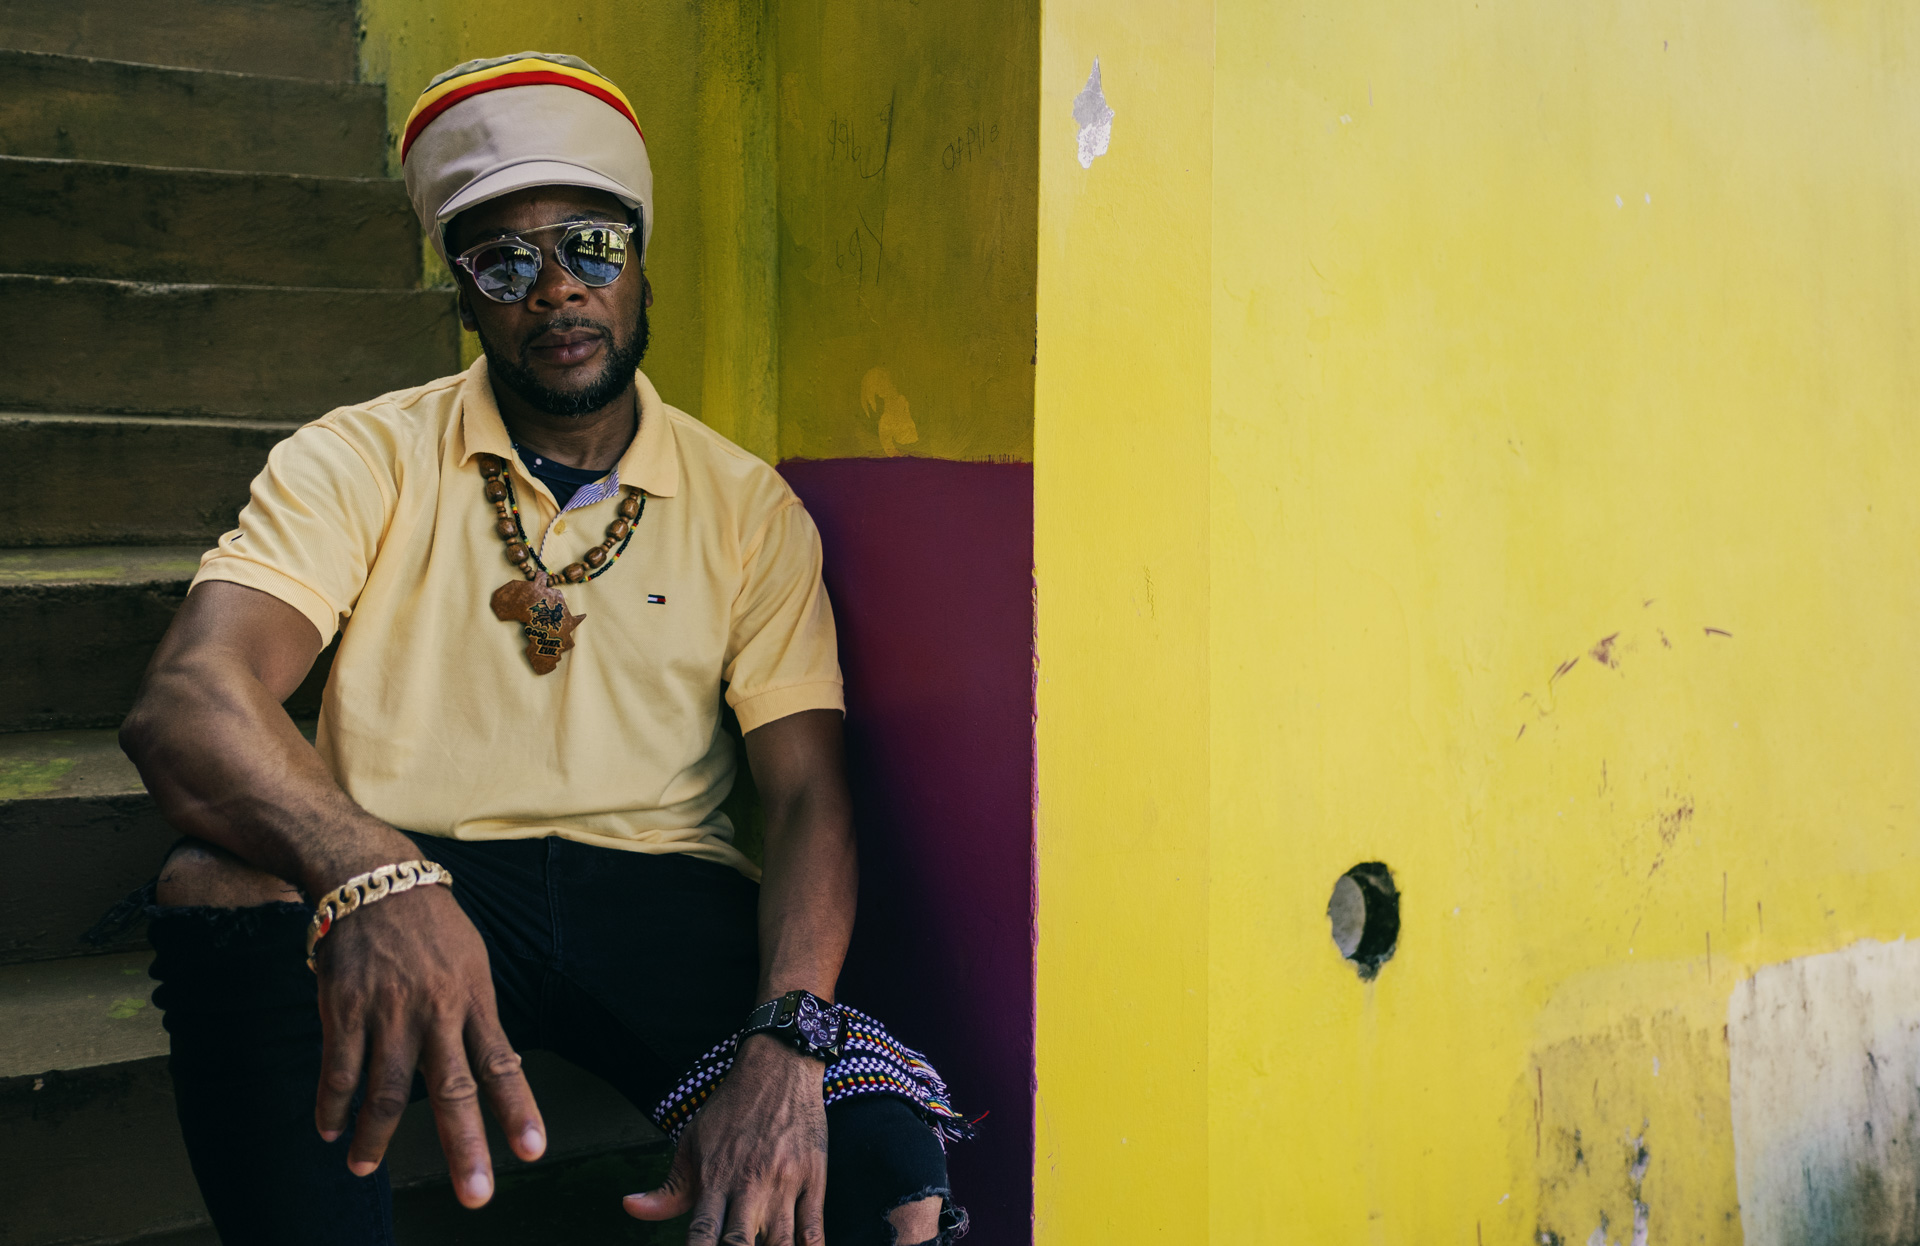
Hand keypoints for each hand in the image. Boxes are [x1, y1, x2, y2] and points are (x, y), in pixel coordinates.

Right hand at [311, 876, 544, 1205]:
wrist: (373, 878)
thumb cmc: (430, 924)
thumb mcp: (471, 961)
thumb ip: (476, 1016)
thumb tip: (491, 1068)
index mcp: (474, 999)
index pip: (502, 1064)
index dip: (517, 1109)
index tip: (531, 1151)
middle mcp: (435, 1010)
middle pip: (452, 1090)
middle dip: (464, 1147)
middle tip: (474, 1195)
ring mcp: (388, 1011)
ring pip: (386, 1093)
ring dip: (375, 1139)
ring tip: (365, 1167)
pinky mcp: (344, 1008)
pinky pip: (339, 1069)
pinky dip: (333, 1105)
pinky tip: (330, 1130)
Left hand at [624, 1034, 827, 1244]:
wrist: (779, 1066)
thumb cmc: (732, 1108)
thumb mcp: (693, 1142)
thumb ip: (669, 1187)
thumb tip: (629, 1207)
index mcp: (716, 1176)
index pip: (701, 1233)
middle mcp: (750, 1182)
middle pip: (740, 1243)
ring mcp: (785, 1182)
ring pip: (781, 1242)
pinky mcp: (813, 1178)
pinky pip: (813, 1229)